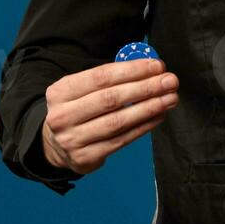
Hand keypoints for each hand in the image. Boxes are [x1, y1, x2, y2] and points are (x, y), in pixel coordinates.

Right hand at [41, 58, 179, 173]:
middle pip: (111, 99)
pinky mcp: (86, 157)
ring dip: (149, 108)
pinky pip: (121, 140)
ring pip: (118, 121)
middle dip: (145, 88)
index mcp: (61, 92)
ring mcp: (73, 139)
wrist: (54, 145)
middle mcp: (63, 116)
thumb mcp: (80, 89)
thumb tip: (149, 68)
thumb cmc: (77, 109)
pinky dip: (143, 127)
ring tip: (170, 98)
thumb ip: (109, 79)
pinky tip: (159, 115)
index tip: (157, 66)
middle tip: (170, 81)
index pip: (101, 77)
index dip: (132, 70)